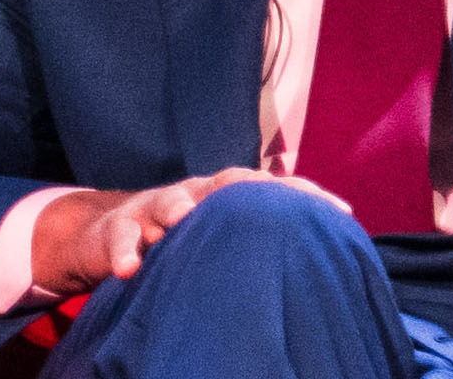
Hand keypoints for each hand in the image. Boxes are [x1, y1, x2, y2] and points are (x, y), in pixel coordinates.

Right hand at [27, 168, 341, 294]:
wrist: (109, 239)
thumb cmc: (178, 243)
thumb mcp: (217, 236)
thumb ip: (255, 240)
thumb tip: (321, 256)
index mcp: (222, 197)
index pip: (268, 189)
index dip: (304, 196)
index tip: (343, 213)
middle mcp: (192, 195)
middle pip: (222, 183)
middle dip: (247, 188)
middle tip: (274, 203)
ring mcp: (152, 209)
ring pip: (166, 202)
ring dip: (176, 209)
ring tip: (181, 221)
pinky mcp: (117, 230)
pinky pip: (121, 238)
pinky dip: (125, 253)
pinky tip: (130, 270)